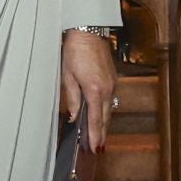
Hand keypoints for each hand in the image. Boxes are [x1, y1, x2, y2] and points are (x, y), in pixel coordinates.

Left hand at [61, 31, 116, 145]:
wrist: (88, 32)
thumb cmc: (75, 51)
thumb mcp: (67, 76)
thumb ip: (72, 99)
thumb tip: (74, 116)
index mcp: (94, 90)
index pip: (95, 119)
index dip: (95, 136)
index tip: (94, 148)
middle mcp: (107, 89)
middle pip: (105, 118)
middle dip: (101, 134)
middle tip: (97, 148)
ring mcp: (112, 84)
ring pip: (109, 110)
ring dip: (104, 124)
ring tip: (98, 137)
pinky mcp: (113, 79)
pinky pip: (110, 101)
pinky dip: (105, 112)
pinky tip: (101, 117)